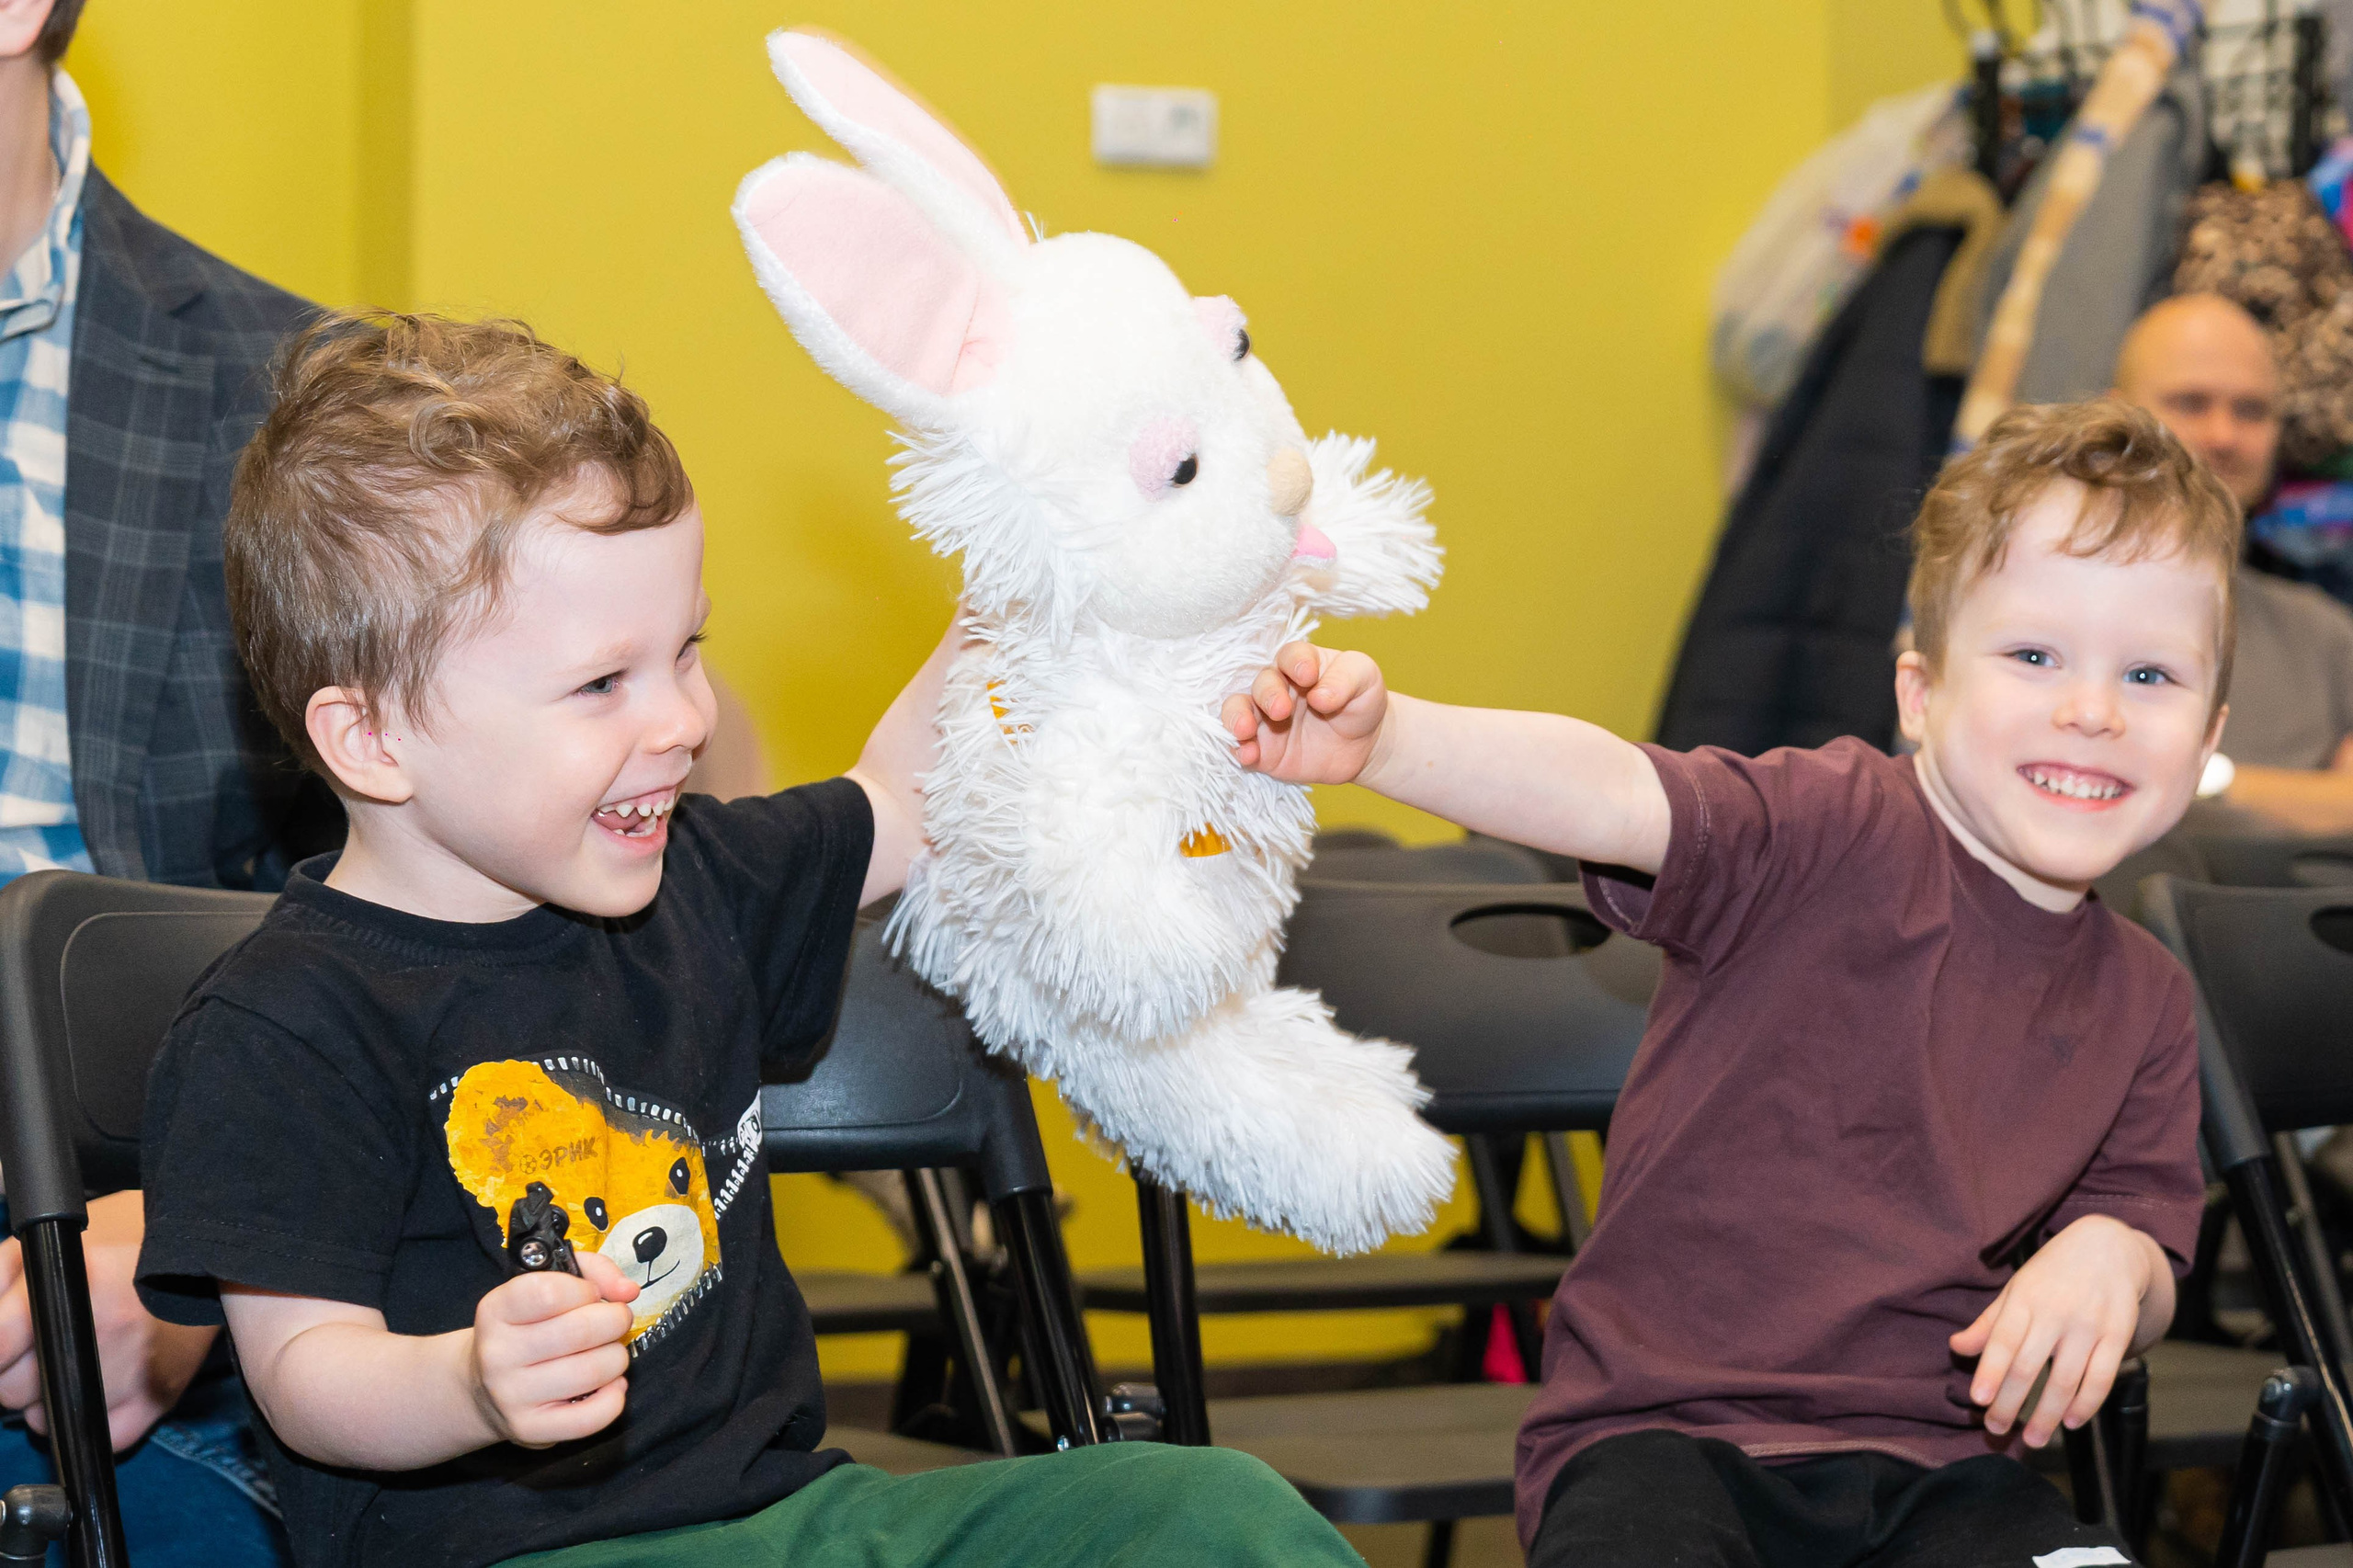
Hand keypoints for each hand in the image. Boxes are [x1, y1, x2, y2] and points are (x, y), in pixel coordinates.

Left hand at [0, 1190, 220, 1449]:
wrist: (206, 1244)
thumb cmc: (124, 1239)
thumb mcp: (46, 1241)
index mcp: (67, 1289)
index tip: (9, 1342)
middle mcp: (100, 1334)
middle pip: (12, 1391)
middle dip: (17, 1372)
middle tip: (45, 1344)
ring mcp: (131, 1371)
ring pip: (47, 1421)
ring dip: (49, 1400)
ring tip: (77, 1360)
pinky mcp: (159, 1396)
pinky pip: (104, 1440)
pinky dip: (92, 1423)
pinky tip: (99, 1389)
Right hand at [469, 1252, 639, 1448]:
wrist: (483, 1388)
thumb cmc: (527, 1328)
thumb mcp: (545, 1286)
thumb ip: (591, 1271)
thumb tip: (627, 1290)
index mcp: (497, 1310)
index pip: (551, 1292)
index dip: (586, 1289)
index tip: (591, 1295)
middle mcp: (497, 1354)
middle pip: (579, 1331)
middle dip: (615, 1320)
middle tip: (614, 1321)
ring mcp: (512, 1395)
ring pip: (592, 1370)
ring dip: (616, 1357)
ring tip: (607, 1353)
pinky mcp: (530, 1428)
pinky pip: (592, 1417)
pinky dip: (615, 1398)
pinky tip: (609, 1385)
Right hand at [1221, 642, 1389, 785]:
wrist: (1365, 746)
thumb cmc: (1361, 702)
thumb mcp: (1366, 680)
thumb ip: (1346, 679)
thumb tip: (1319, 696)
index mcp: (1302, 665)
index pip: (1290, 656)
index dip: (1295, 663)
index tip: (1308, 676)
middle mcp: (1279, 688)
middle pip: (1262, 682)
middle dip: (1268, 694)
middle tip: (1282, 710)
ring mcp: (1266, 719)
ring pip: (1238, 710)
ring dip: (1237, 717)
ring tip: (1245, 730)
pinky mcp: (1264, 749)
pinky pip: (1243, 746)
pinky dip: (1240, 750)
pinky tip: (1248, 755)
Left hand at [1949, 1215, 2162, 1447]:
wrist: (2109, 1247)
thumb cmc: (2053, 1274)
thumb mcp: (2016, 1289)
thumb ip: (1989, 1322)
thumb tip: (1958, 1348)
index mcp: (2025, 1298)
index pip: (2003, 1340)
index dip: (1990, 1371)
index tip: (1978, 1401)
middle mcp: (2057, 1312)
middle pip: (2030, 1366)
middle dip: (2011, 1403)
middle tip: (1997, 1430)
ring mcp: (2090, 1324)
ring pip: (2066, 1379)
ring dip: (2048, 1415)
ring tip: (2033, 1440)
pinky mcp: (2119, 1334)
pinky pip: (2102, 1378)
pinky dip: (2086, 1404)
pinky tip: (2071, 1422)